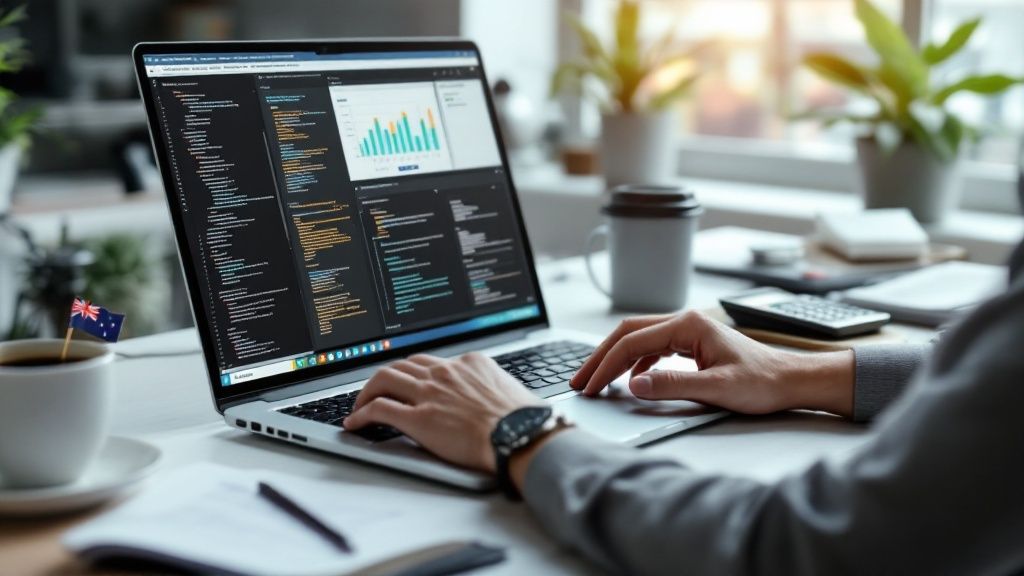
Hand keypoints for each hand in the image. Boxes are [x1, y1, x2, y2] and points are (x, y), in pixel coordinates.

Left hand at [344, 353, 542, 472]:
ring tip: (360, 404)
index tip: (409, 381)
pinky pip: (380, 409)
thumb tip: (494, 398)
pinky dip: (362, 413)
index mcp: (469, 363)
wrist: (521, 436)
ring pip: (384, 379)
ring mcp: (430, 393)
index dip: (415, 372)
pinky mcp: (419, 418)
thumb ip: (491, 387)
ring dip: (367, 391)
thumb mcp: (510, 390)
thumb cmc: (524, 420)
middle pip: (403, 364)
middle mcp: (446, 372)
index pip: (432, 361)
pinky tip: (356, 422)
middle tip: (378, 390)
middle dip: (386, 377)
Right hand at [570, 311, 854, 416]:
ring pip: (638, 338)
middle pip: (628, 333)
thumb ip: (672, 385)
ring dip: (614, 358)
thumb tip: (632, 385)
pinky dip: (634, 362)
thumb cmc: (763, 382)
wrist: (791, 381)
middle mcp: (685, 321)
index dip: (606, 366)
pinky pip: (652, 347)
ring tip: (596, 380)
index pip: (632, 342)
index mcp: (688, 325)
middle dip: (600, 357)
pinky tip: (631, 379)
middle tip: (579, 381)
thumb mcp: (717, 389)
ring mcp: (688, 330)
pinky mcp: (692, 343)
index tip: (590, 388)